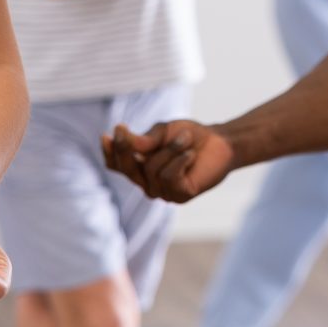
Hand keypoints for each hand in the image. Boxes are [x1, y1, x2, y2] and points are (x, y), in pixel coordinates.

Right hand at [102, 120, 234, 201]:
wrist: (221, 143)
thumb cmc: (189, 135)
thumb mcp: (163, 132)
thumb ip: (144, 140)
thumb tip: (121, 137)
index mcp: (139, 166)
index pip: (115, 164)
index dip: (109, 152)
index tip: (107, 135)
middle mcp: (147, 182)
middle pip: (127, 169)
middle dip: (128, 149)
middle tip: (130, 130)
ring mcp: (163, 192)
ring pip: (152, 170)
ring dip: (170, 149)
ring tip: (186, 138)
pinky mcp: (180, 196)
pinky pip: (170, 177)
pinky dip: (180, 161)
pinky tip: (191, 154)